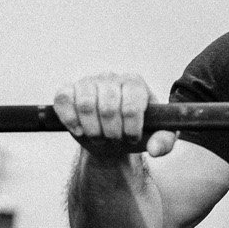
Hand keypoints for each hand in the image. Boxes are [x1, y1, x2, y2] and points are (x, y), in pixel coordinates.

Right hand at [53, 73, 176, 158]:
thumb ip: (165, 142)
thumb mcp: (156, 136)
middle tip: (114, 139)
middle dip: (111, 133)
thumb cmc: (135, 132)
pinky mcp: (68, 90)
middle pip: (108, 108)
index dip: (130, 129)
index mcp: (135, 84)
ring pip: (85, 105)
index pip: (131, 106)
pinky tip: (80, 130)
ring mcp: (88, 82)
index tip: (131, 137)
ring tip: (99, 136)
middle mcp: (111, 77)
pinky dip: (70, 119)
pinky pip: (63, 99)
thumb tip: (154, 149)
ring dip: (92, 130)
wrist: (112, 137)